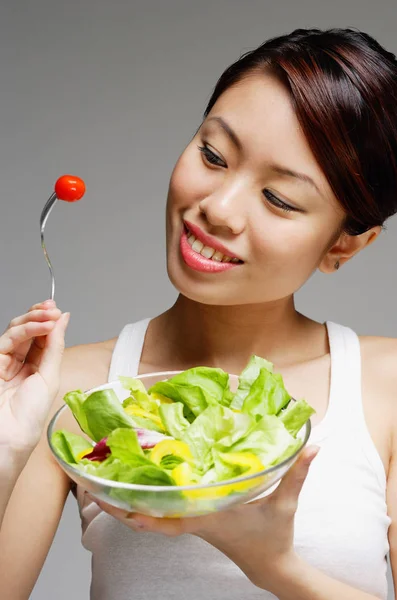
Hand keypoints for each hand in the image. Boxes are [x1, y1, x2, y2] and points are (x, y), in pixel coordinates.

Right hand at [0, 300, 69, 472]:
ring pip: (17, 330)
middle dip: (41, 315)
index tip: (59, 311)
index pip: (41, 337)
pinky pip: (9, 339)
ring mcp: (5, 361)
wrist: (11, 435)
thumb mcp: (50, 376)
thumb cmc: (30, 415)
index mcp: (35, 367)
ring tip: (50, 315)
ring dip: (35, 319)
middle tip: (53, 308)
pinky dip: (26, 329)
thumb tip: (64, 319)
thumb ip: (55, 346)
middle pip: (28, 330)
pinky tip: (42, 326)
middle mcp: (19, 362)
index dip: (49, 322)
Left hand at [89, 445, 319, 589]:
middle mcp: (195, 520)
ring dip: (131, 503)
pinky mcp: (196, 521)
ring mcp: (193, 522)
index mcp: (209, 516)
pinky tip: (144, 487)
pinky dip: (149, 505)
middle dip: (121, 505)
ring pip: (154, 516)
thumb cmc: (274, 536)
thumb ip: (297, 474)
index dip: (137, 512)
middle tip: (95, 486)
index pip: (166, 518)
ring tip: (109, 483)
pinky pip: (165, 514)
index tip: (113, 498)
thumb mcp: (285, 503)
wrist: (270, 565)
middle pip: (149, 518)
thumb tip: (313, 446)